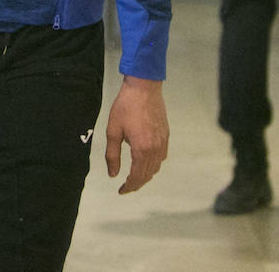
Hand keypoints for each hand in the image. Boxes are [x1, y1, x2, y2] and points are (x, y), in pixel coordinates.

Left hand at [104, 75, 168, 193]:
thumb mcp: (113, 130)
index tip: (121, 191)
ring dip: (146, 175)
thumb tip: (113, 174)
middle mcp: (155, 149)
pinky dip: (153, 165)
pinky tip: (145, 162)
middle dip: (137, 183)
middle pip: (148, 174)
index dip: (129, 186)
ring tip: (134, 177)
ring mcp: (163, 142)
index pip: (137, 176)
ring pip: (156, 167)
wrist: (144, 88)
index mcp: (141, 149)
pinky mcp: (166, 136)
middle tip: (126, 187)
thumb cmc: (125, 107)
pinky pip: (161, 157)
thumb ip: (112, 155)